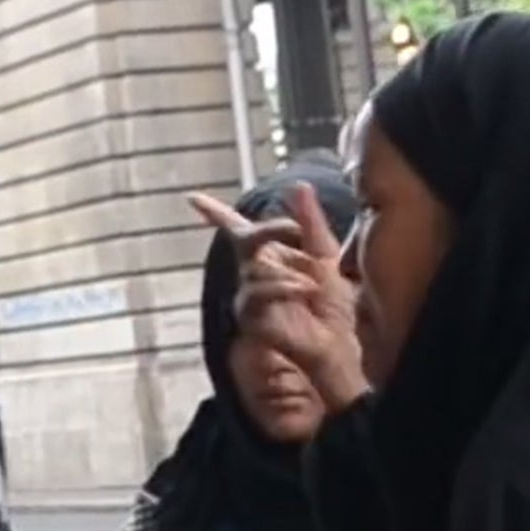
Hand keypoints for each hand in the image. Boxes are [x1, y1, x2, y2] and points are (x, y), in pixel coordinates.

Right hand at [188, 184, 370, 409]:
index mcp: (272, 256)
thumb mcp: (328, 256)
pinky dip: (282, 287)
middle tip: (293, 229)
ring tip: (314, 284)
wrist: (335, 344)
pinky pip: (257, 292)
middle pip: (245, 240)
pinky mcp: (249, 317)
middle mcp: (255, 274)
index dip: (216, 215)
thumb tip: (297, 186)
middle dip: (267, 231)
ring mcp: (249, 296)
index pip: (240, 231)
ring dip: (288, 269)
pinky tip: (303, 289)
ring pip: (254, 267)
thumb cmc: (331, 305)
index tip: (194, 200)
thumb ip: (312, 223)